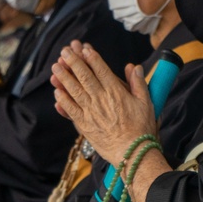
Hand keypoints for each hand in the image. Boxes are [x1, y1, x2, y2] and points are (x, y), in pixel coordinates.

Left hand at [50, 41, 157, 164]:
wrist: (132, 152)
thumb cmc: (141, 128)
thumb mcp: (146, 102)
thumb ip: (139, 83)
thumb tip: (134, 67)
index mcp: (116, 92)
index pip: (101, 70)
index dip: (92, 58)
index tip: (84, 49)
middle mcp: (101, 99)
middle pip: (84, 76)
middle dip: (73, 62)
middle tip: (65, 51)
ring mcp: (91, 112)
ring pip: (74, 90)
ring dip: (64, 77)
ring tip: (55, 66)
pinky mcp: (84, 124)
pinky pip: (70, 109)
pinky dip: (63, 99)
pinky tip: (57, 91)